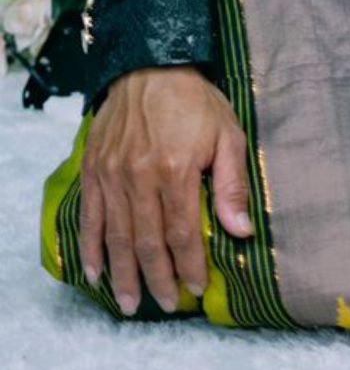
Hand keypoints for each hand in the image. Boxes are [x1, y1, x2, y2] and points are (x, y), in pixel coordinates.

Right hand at [80, 66, 252, 314]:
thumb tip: (241, 230)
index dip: (190, 266)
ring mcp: (112, 176)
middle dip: (158, 279)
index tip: (197, 289)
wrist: (151, 65)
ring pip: (117, 237)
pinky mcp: (93, 170)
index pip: (182, 234)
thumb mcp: (228, 135)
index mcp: (176, 171)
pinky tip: (96, 275)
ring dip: (124, 275)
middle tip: (167, 305)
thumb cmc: (196, 102)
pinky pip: (90, 218)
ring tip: (130, 304)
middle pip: (148, 243)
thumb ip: (232, 185)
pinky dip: (91, 250)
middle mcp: (140, 178)